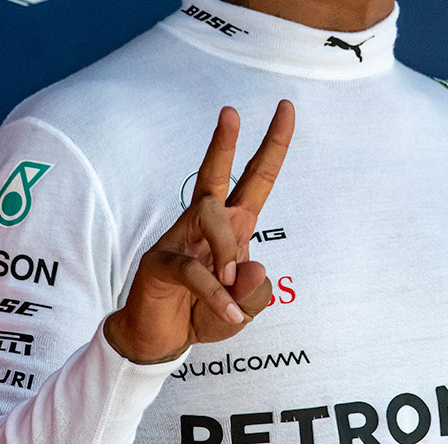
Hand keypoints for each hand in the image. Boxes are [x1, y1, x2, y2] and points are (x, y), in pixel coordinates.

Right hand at [104, 100, 294, 363]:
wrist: (161, 341)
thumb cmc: (204, 315)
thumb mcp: (244, 309)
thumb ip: (256, 291)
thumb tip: (252, 267)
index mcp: (234, 226)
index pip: (257, 178)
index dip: (274, 144)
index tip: (286, 107)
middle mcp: (206, 224)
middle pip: (217, 173)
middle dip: (225, 141)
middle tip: (231, 110)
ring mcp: (180, 239)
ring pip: (211, 215)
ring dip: (228, 250)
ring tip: (230, 282)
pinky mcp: (161, 262)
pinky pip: (193, 268)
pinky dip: (215, 294)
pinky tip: (227, 313)